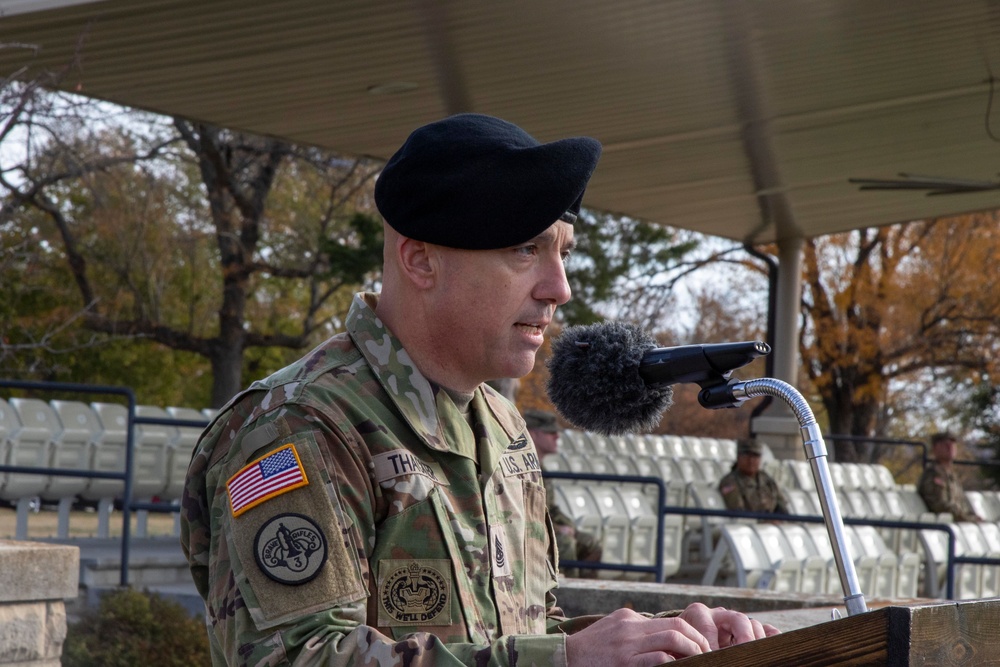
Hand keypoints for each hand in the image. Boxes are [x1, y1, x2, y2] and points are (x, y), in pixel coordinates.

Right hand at [564, 607, 710, 666]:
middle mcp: (630, 627)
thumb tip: (660, 637)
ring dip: (691, 650)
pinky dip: (673, 662)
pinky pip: (658, 658)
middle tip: (708, 654)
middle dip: (697, 640)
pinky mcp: (625, 662)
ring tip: (699, 661)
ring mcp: (628, 644)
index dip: (690, 633)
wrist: (565, 658)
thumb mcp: (611, 629)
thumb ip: (633, 631)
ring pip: (672, 638)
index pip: (669, 620)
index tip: (701, 646)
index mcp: (629, 618)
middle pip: (676, 626)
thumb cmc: (589, 649)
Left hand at [677, 602, 779, 648]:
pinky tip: (772, 647)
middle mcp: (719, 614)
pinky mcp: (748, 629)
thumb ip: (688, 651)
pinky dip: (771, 637)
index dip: (711, 645)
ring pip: (753, 624)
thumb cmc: (681, 645)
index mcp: (698, 614)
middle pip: (738, 619)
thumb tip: (698, 658)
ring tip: (755, 656)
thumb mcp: (681, 646)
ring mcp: (736, 620)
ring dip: (757, 641)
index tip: (711, 657)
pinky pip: (765, 629)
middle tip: (744, 654)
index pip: (708, 626)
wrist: (685, 639)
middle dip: (744, 637)